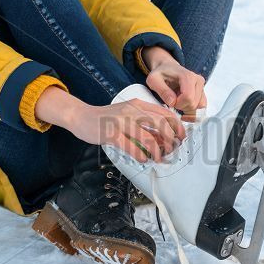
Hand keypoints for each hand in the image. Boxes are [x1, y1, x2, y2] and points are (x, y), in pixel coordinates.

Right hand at [35, 87, 185, 162]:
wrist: (81, 116)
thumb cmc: (107, 118)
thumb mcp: (128, 112)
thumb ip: (144, 119)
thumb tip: (164, 136)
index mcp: (138, 104)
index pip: (164, 113)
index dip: (177, 126)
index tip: (181, 136)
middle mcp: (131, 111)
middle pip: (160, 124)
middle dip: (170, 139)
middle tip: (172, 149)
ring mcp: (121, 122)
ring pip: (147, 137)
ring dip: (156, 151)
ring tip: (157, 158)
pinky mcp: (111, 134)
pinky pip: (131, 147)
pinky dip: (141, 155)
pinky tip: (143, 159)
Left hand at [142, 46, 206, 121]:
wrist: (168, 68)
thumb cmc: (161, 74)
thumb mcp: (154, 80)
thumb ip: (162, 91)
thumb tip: (172, 102)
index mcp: (188, 76)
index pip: (188, 98)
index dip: (178, 104)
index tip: (170, 101)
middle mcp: (198, 80)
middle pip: (193, 104)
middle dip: (181, 107)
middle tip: (172, 100)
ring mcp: (202, 87)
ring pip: (199, 107)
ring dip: (187, 108)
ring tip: (177, 100)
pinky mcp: (202, 93)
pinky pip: (201, 107)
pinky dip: (191, 109)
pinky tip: (183, 104)